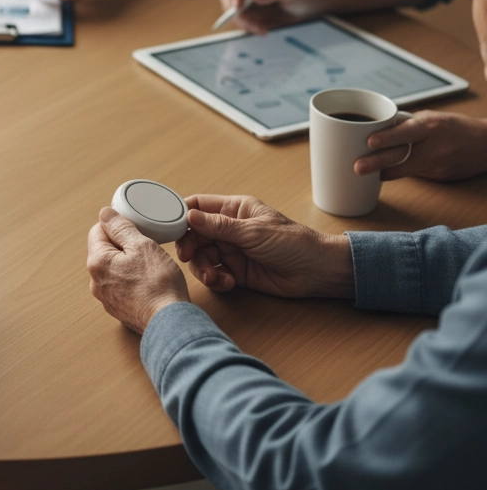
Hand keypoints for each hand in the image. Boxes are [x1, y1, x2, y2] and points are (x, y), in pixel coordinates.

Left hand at [87, 207, 189, 334]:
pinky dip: (132, 280)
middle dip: (124, 245)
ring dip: (129, 263)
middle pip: (105, 250)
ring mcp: (106, 298)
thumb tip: (105, 214)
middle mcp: (96, 282)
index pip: (98, 230)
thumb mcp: (142, 245)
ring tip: (150, 266)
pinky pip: (121, 286)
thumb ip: (121, 227)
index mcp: (97, 262)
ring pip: (114, 268)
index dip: (117, 225)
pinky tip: (149, 282)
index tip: (134, 229)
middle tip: (146, 247)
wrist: (170, 323)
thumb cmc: (159, 284)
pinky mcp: (118, 309)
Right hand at [176, 195, 353, 299]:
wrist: (317, 272)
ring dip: (203, 268)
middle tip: (189, 258)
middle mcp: (229, 229)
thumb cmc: (292, 242)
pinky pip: (214, 274)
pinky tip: (227, 282)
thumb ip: (219, 226)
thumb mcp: (252, 232)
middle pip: (195, 235)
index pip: (199, 206)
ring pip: (202, 257)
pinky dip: (216, 280)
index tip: (171, 228)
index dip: (182, 215)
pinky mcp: (236, 271)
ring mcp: (232, 251)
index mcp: (234, 210)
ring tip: (214, 278)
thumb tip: (189, 216)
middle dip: (190, 247)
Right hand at [217, 0, 325, 33]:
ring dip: (244, 22)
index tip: (238, 7)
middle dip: (236, 12)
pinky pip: (239, 19)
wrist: (307, 4)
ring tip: (263, 29)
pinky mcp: (246, 10)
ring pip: (231, 10)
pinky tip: (263, 29)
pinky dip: (248, 27)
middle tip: (251, 25)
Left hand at [356, 111, 486, 181]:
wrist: (486, 146)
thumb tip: (373, 126)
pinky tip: (384, 173)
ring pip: (403, 170)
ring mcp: (436, 165)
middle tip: (357, 167)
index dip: (388, 138)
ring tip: (365, 173)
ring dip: (383, 171)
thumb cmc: (454, 127)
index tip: (370, 142)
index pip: (407, 132)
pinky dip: (398, 173)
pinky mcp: (437, 177)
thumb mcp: (432, 118)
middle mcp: (433, 146)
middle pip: (401, 156)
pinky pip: (412, 175)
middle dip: (377, 162)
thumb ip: (405, 123)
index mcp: (430, 126)